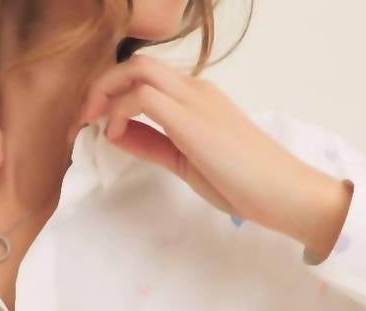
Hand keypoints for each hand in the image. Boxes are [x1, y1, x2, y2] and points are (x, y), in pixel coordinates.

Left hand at [74, 56, 352, 260]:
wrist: (283, 191)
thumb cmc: (244, 182)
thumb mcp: (187, 162)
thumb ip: (153, 144)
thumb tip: (116, 133)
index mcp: (197, 99)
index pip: (146, 79)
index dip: (112, 94)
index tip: (93, 123)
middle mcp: (194, 90)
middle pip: (136, 64)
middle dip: (101, 86)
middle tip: (82, 119)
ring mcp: (194, 99)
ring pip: (137, 70)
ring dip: (104, 93)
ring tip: (90, 124)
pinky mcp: (191, 117)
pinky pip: (142, 96)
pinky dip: (119, 111)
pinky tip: (114, 135)